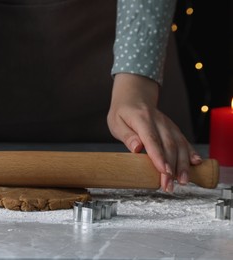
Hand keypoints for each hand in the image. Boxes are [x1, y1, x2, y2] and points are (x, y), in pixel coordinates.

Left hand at [107, 73, 201, 191]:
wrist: (134, 97)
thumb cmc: (123, 113)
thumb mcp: (116, 122)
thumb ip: (126, 135)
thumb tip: (136, 148)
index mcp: (142, 119)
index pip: (152, 139)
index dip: (159, 156)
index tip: (164, 171)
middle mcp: (159, 121)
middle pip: (168, 145)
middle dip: (171, 167)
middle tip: (169, 186)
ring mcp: (168, 125)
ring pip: (179, 145)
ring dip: (183, 164)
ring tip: (183, 181)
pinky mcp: (173, 129)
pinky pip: (184, 141)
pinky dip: (191, 153)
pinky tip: (196, 164)